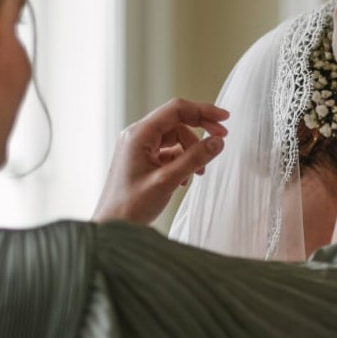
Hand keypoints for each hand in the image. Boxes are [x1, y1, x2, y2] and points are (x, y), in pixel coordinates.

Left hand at [93, 99, 229, 224]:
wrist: (112, 227)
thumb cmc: (131, 206)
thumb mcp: (167, 181)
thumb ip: (194, 159)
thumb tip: (218, 141)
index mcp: (139, 134)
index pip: (176, 110)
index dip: (202, 111)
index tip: (224, 119)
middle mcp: (137, 136)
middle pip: (176, 122)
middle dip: (199, 132)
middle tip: (221, 141)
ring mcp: (139, 148)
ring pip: (174, 138)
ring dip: (191, 151)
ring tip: (198, 173)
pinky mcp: (142, 160)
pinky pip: (168, 152)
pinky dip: (181, 161)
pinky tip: (184, 180)